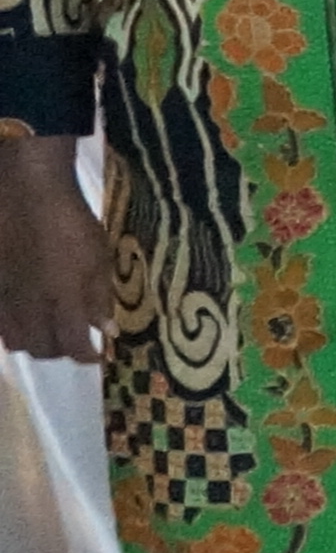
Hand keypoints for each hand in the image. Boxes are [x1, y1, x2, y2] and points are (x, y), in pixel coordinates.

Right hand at [0, 138, 111, 362]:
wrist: (27, 195)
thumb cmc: (72, 222)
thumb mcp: (99, 257)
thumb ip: (100, 297)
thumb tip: (107, 330)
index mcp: (63, 303)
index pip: (75, 347)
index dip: (88, 357)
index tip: (100, 354)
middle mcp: (31, 309)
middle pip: (43, 350)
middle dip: (64, 351)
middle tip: (77, 339)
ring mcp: (6, 301)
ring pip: (17, 343)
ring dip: (37, 343)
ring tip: (51, 330)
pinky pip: (0, 325)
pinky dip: (13, 330)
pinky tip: (26, 317)